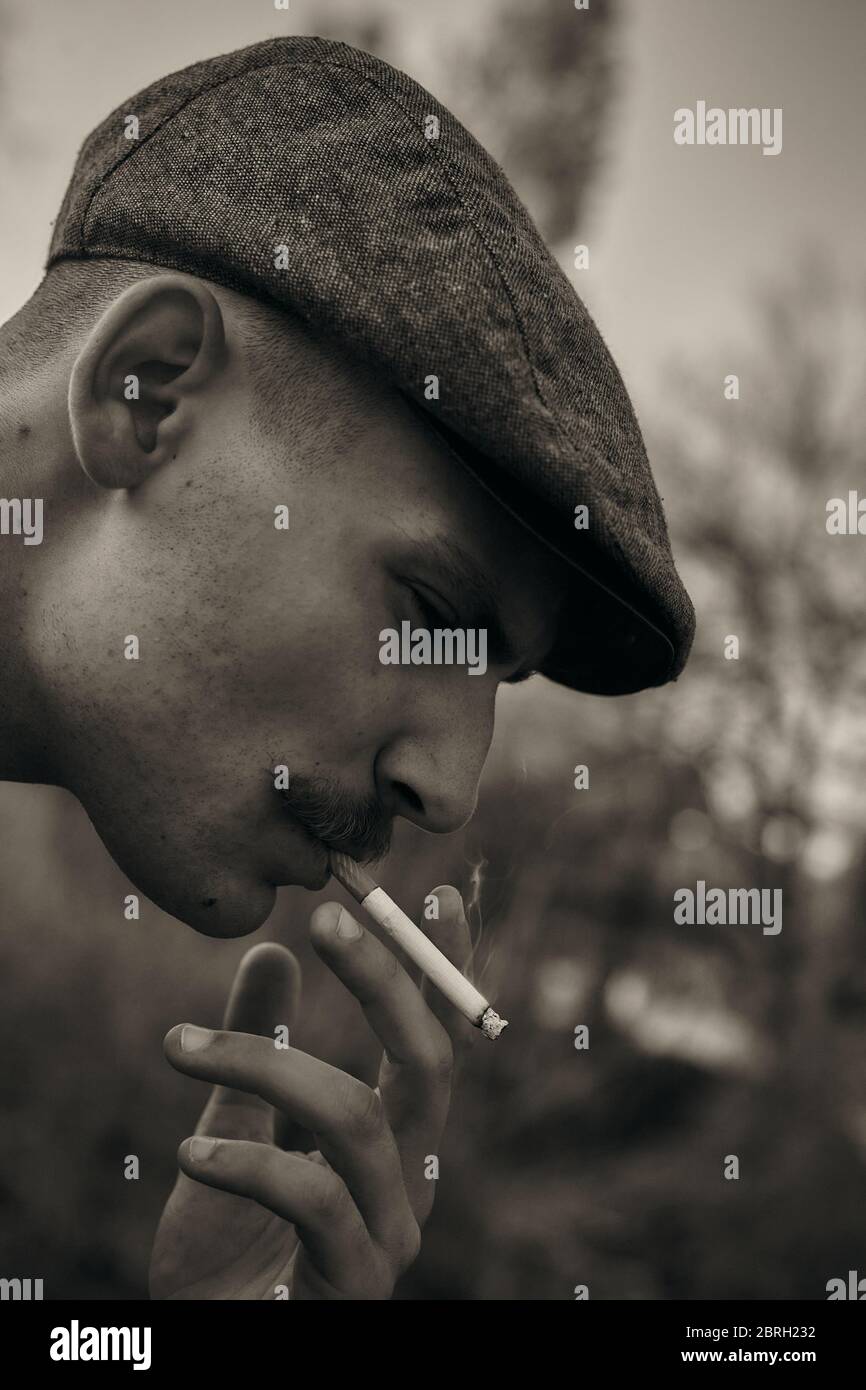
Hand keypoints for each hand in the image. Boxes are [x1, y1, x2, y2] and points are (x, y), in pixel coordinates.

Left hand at [149, 886, 474, 1299]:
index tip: (438, 893)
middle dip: (381, 982)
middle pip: (425, 1066)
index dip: (443, 970)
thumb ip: (259, 1049)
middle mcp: (410, 1182)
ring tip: (178, 1048)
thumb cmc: (230, 1249)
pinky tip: (188, 1155)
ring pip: (357, 1119)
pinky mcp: (350, 1284)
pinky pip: (312, 1199)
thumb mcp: (237, 1127)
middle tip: (325, 918)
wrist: (203, 1348)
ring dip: (267, 1065)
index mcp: (395, 1142)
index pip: (434, 1042)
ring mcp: (388, 1237)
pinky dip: (246, 1163)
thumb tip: (269, 953)